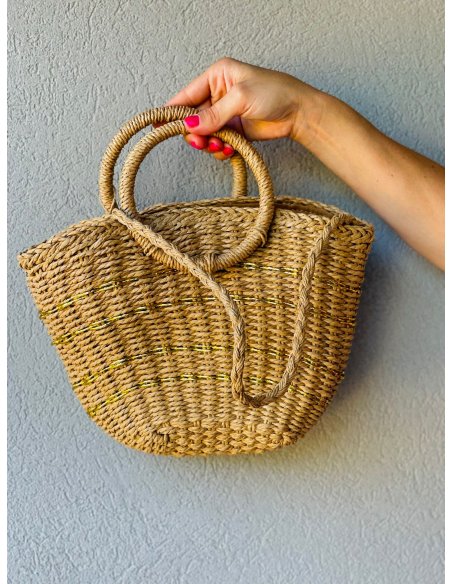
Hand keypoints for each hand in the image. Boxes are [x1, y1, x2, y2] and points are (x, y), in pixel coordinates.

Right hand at [159, 57, 321, 158]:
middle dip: (195, 133)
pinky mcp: (234, 131)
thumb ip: (214, 114)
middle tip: (201, 142)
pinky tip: (229, 150)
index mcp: (216, 76)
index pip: (186, 95)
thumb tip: (190, 126)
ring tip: (220, 146)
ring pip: (204, 134)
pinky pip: (217, 143)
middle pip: (193, 119)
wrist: (299, 112)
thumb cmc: (276, 93)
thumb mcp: (241, 98)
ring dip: (209, 144)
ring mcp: (225, 114)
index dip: (171, 111)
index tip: (157, 125)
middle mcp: (218, 95)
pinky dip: (220, 149)